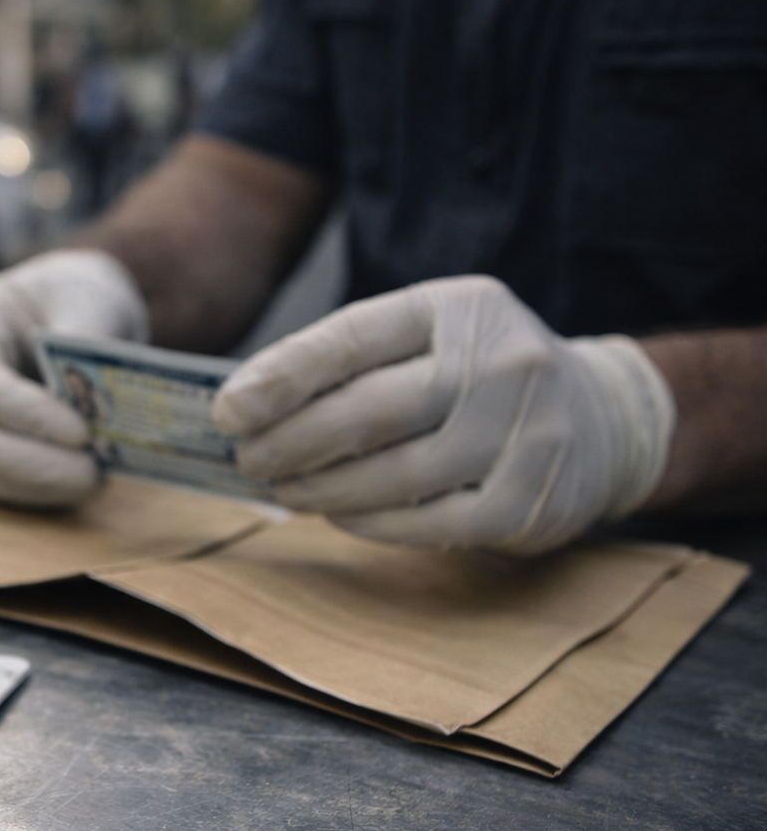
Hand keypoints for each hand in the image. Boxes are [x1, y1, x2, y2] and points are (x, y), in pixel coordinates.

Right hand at [0, 248, 148, 505]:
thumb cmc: (73, 297)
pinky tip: (82, 485)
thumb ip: (88, 340)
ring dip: (36, 484)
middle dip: (31, 461)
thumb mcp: (90, 298)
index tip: (80, 432)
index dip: (20, 411)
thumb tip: (91, 400)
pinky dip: (38, 493)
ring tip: (95, 480)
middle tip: (93, 471)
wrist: (68, 310)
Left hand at [212, 275, 675, 553]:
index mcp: (457, 307)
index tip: (228, 410)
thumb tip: (248, 407)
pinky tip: (341, 515)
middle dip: (293, 441)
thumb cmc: (479, 379)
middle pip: (371, 409)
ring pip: (399, 473)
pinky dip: (373, 523)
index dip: (282, 376)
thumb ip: (353, 362)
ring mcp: (526, 430)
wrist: (603, 418)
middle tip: (249, 460)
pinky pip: (432, 522)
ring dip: (324, 490)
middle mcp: (500, 359)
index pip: (352, 337)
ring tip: (286, 491)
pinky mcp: (532, 497)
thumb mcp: (429, 339)